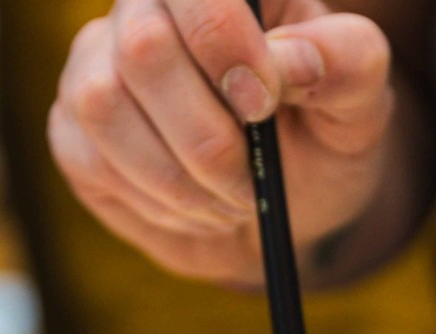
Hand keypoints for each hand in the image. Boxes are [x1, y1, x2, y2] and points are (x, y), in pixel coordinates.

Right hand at [48, 0, 394, 283]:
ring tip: (228, 200)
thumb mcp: (361, 107)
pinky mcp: (74, 131)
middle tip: (249, 180)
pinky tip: (194, 209)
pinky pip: (92, 159)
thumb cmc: (320, 143)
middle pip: (143, 47)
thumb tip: (295, 59)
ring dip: (181, 179)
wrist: (284, 212)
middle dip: (208, 138)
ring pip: (106, 106)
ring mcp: (98, 65)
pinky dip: (157, 204)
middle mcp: (146, 8)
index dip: (222, 41)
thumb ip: (349, 64)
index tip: (263, 106)